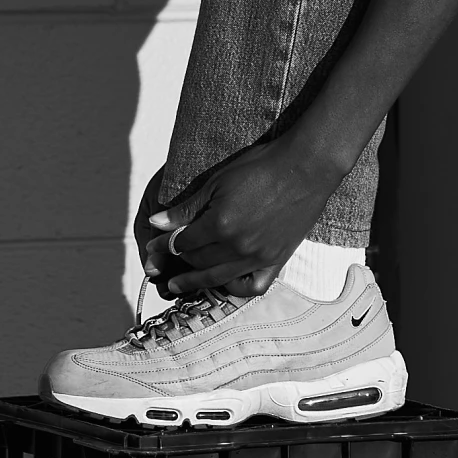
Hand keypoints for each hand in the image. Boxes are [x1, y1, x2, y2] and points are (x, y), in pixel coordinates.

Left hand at [147, 133, 338, 297]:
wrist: (305, 168)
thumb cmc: (260, 168)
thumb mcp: (217, 182)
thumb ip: (186, 208)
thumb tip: (156, 223)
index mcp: (219, 224)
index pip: (182, 243)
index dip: (164, 245)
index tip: (153, 246)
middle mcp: (237, 246)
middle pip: (197, 261)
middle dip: (176, 261)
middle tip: (161, 264)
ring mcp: (258, 256)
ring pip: (218, 277)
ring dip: (194, 281)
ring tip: (178, 285)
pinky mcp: (277, 260)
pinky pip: (252, 286)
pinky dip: (236, 289)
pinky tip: (224, 284)